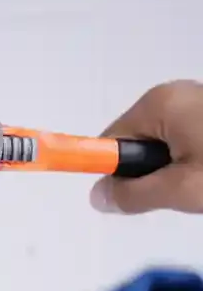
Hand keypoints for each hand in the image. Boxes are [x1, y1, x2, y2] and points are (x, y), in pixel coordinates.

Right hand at [91, 80, 202, 213]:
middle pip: (138, 142)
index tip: (141, 193)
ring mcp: (195, 99)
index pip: (111, 142)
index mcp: (158, 103)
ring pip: (165, 143)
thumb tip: (97, 197)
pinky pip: (186, 136)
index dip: (118, 171)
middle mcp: (172, 93)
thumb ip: (135, 194)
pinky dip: (195, 156)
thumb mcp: (184, 188)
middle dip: (154, 171)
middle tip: (187, 188)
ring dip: (178, 166)